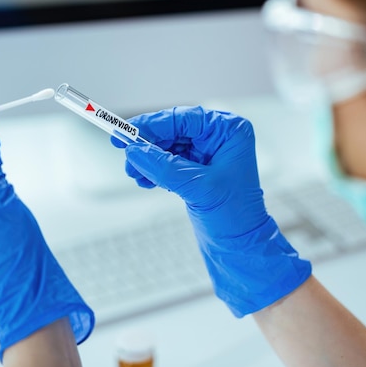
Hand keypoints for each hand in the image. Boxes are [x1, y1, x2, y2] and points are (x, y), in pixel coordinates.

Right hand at [113, 106, 310, 316]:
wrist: (240, 247)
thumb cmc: (234, 216)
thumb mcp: (198, 187)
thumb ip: (164, 167)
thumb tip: (134, 150)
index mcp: (229, 131)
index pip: (184, 119)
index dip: (153, 124)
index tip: (127, 131)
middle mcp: (219, 137)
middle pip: (173, 130)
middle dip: (148, 144)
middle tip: (125, 153)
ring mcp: (207, 154)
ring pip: (167, 147)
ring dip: (148, 159)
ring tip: (134, 174)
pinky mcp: (196, 170)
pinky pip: (168, 162)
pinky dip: (154, 170)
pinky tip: (144, 180)